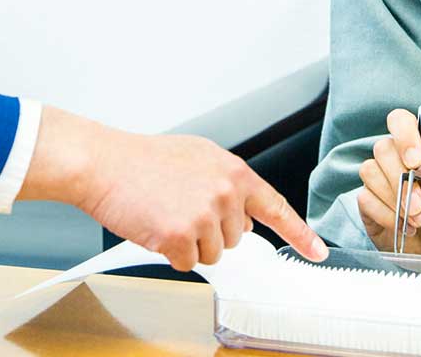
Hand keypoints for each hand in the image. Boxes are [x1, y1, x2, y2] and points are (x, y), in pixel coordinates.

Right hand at [19, 108, 327, 271]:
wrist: (103, 163)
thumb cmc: (141, 160)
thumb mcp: (197, 158)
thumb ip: (226, 183)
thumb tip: (244, 213)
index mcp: (233, 171)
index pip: (276, 207)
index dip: (300, 234)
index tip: (317, 252)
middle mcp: (225, 191)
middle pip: (235, 238)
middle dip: (209, 230)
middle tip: (178, 206)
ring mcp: (206, 214)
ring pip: (212, 254)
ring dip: (189, 243)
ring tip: (164, 213)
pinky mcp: (182, 235)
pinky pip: (186, 262)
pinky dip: (169, 253)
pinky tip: (155, 227)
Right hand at [356, 107, 420, 256]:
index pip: (400, 121)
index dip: (404, 135)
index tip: (416, 161)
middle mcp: (396, 160)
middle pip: (382, 149)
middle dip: (402, 182)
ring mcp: (379, 181)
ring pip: (369, 171)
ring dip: (395, 200)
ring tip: (418, 221)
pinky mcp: (368, 204)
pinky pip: (365, 198)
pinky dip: (386, 216)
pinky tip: (404, 227)